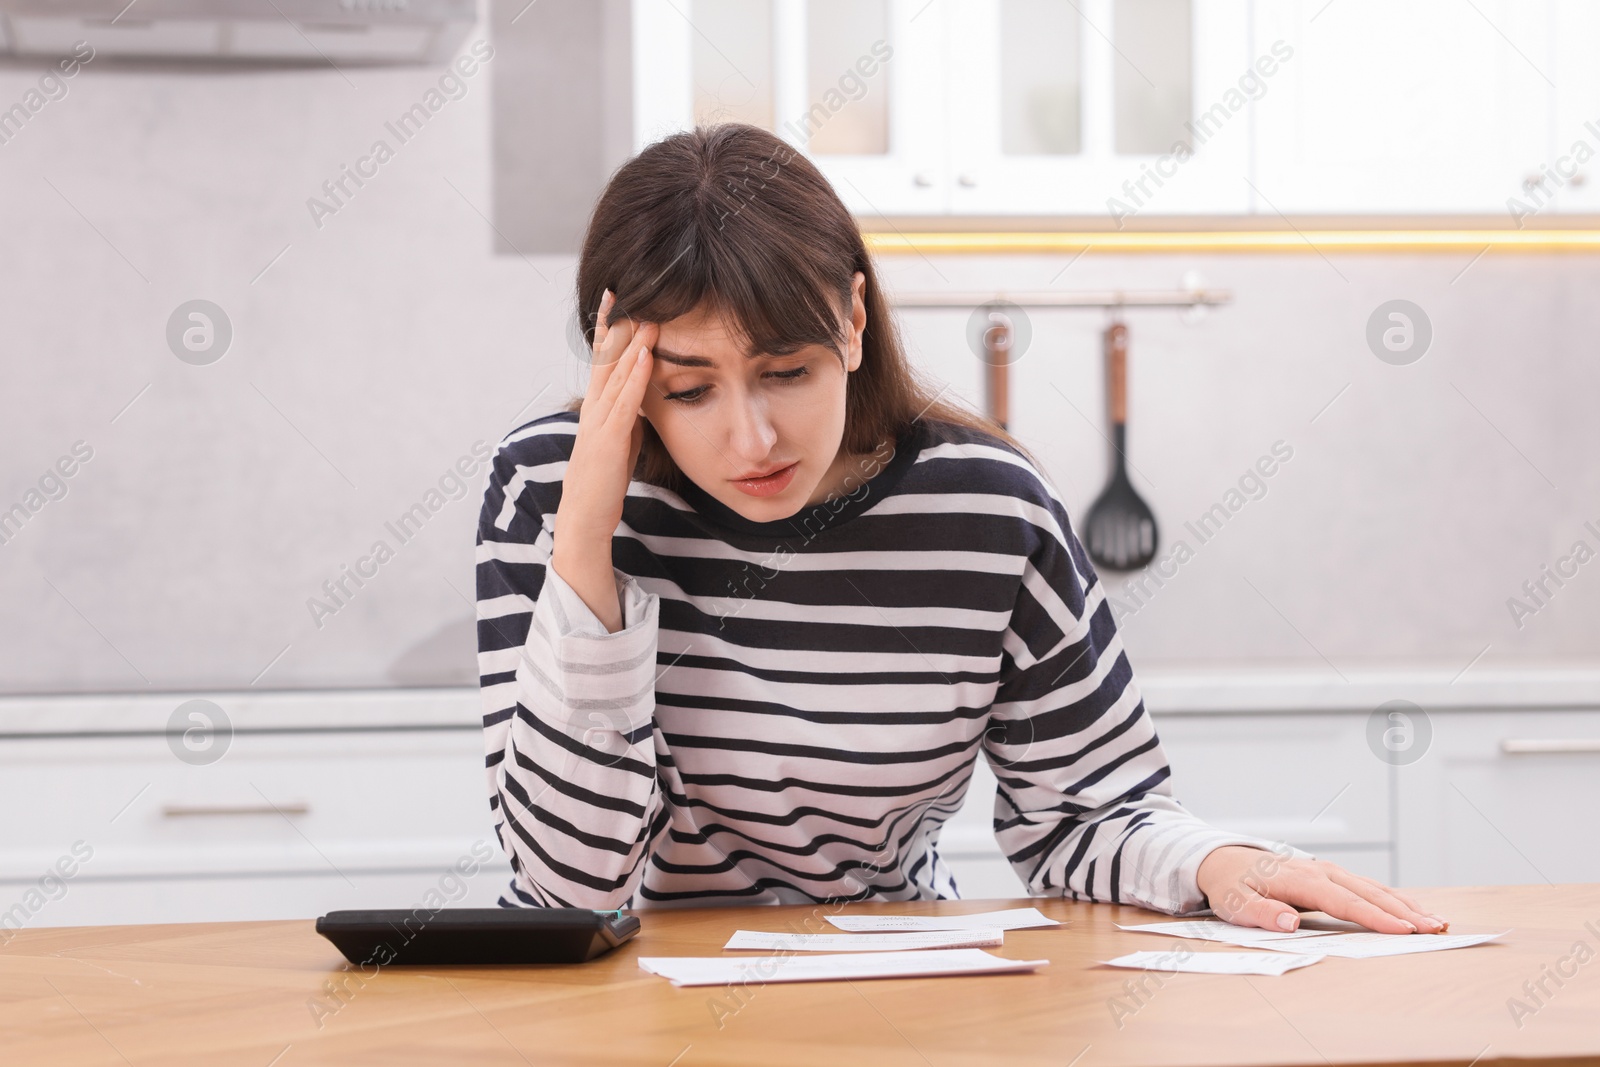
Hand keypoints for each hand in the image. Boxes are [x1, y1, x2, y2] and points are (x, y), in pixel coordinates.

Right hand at [555, 289, 656, 542]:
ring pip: (617, 373)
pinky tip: (647, 355)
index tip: (619, 298)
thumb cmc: (605, 481)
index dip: (611, 328)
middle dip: (615, 323)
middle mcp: (593, 407)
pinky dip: (636, 376)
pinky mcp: (609, 440)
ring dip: (633, 342)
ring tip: (648, 314)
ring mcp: (599, 422)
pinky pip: (625, 402)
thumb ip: (629, 415)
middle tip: (623, 288)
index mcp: (597, 406)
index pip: (604, 359)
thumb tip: (643, 398)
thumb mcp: (621, 439)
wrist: (586, 517)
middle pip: (605, 357)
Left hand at [1196, 845, 1448, 934]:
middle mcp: (1320, 871)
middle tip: (1436, 928)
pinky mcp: (1332, 877)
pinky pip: (1368, 888)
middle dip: (1404, 911)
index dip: (1373, 916)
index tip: (1402, 930)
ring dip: (1406, 905)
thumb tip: (1289, 922)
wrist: (1225, 860)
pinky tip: (1415, 912)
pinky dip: (1394, 900)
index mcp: (1299, 879)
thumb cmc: (1231, 885)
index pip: (1342, 901)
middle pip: (1368, 892)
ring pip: (1374, 888)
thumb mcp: (1234, 901)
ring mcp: (1328, 871)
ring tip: (1437, 922)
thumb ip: (1260, 912)